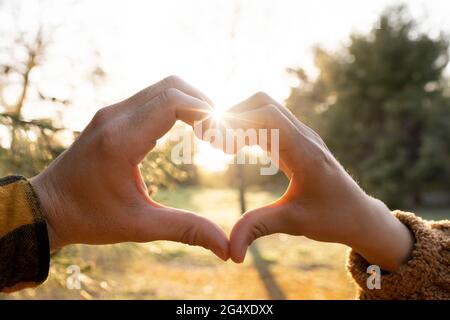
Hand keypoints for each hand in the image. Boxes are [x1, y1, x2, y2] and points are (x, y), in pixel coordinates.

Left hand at [30, 76, 228, 260]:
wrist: (47, 207)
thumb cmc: (90, 218)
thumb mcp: (140, 227)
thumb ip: (186, 230)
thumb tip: (226, 248)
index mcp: (122, 141)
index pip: (173, 102)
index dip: (205, 113)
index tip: (220, 137)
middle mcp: (115, 117)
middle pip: (172, 86)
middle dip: (203, 104)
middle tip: (219, 133)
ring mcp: (111, 112)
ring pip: (162, 87)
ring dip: (190, 102)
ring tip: (207, 131)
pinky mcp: (111, 115)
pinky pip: (151, 97)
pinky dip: (175, 106)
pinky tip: (186, 129)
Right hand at [221, 92, 413, 270]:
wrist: (359, 213)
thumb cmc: (332, 217)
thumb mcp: (294, 223)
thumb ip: (259, 228)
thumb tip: (230, 253)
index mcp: (304, 151)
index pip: (266, 116)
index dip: (236, 122)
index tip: (215, 143)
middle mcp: (303, 136)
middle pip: (263, 103)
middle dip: (234, 116)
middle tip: (214, 142)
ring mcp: (301, 136)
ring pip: (265, 108)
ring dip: (241, 120)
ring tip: (222, 146)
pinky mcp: (297, 141)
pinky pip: (269, 122)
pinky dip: (249, 127)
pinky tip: (237, 147)